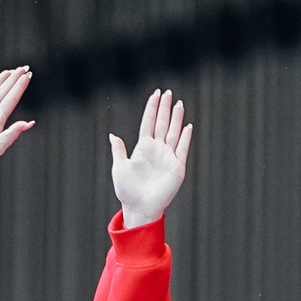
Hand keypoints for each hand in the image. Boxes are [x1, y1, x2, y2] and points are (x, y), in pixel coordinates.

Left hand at [109, 88, 192, 227]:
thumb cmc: (127, 190)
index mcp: (143, 147)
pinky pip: (182, 149)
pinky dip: (186, 138)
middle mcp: (157, 149)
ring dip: (176, 119)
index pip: (148, 122)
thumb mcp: (119, 167)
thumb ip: (118, 150)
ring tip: (178, 104)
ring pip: (174, 133)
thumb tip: (112, 135)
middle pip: (162, 124)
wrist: (139, 207)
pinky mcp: (177, 167)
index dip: (152, 108)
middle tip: (167, 92)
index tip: (155, 94)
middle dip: (165, 108)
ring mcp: (168, 157)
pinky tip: (188, 126)